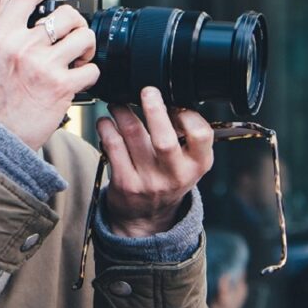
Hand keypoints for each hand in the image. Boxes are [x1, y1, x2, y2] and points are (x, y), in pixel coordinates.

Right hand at [0, 0, 98, 150]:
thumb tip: (7, 2)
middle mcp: (21, 47)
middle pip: (65, 14)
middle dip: (76, 22)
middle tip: (74, 33)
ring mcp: (43, 66)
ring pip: (83, 37)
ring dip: (87, 46)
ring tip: (81, 56)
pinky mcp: (61, 87)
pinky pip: (90, 70)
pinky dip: (90, 74)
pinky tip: (80, 80)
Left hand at [96, 87, 213, 236]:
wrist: (147, 217)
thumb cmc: (168, 177)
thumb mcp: (188, 161)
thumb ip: (185, 135)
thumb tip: (169, 95)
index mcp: (198, 164)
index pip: (201, 135)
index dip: (188, 114)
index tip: (175, 102)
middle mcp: (175, 174)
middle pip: (165, 138)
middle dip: (154, 109)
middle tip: (147, 91)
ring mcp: (149, 180)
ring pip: (133, 136)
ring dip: (123, 112)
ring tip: (118, 103)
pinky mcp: (125, 183)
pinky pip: (112, 146)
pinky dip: (106, 127)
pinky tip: (106, 122)